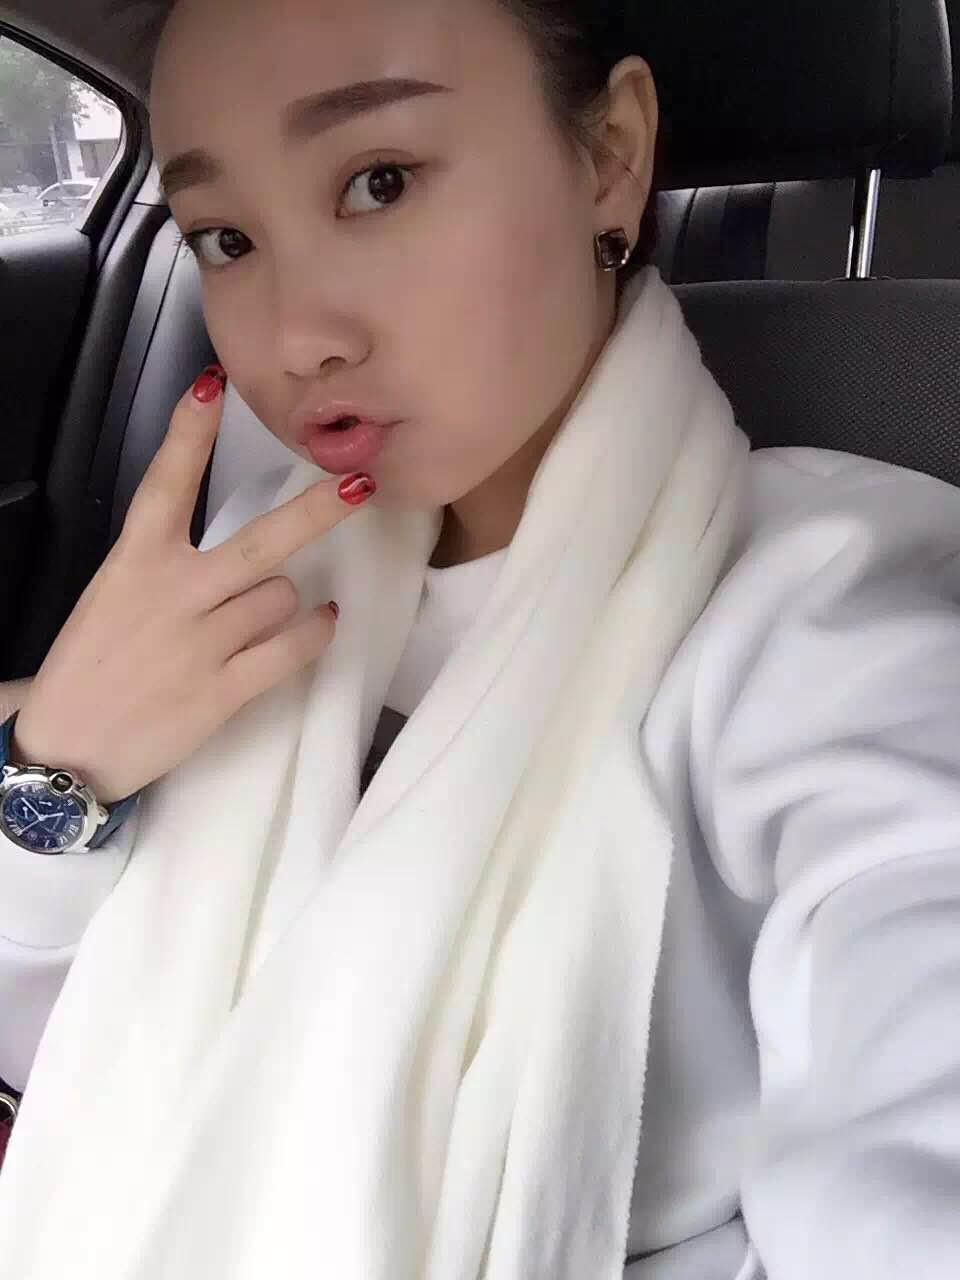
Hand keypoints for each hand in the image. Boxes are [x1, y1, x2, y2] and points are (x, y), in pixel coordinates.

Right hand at [12, 366, 372, 805]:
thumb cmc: (89, 670)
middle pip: (263, 541)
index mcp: (134, 563)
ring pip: (281, 595)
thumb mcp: (111, 600)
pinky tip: (323, 622)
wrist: (69, 752)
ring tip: (261, 616)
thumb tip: (236, 558)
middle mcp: (175, 594)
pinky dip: (315, 633)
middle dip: (316, 509)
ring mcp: (204, 643)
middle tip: (357, 482)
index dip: (190, 431)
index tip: (215, 385)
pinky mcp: (225, 690)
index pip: (166, 483)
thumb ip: (164, 568)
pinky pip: (292, 649)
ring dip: (283, 600)